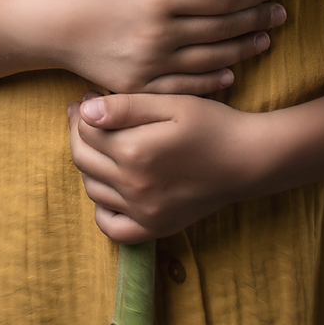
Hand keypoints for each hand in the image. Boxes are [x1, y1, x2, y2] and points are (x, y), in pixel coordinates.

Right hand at [2, 0, 285, 94]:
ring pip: (210, 60)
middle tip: (281, 13)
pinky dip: (212, 83)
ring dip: (243, 50)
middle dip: (255, 19)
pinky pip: (185, 88)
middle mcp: (160, 35)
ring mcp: (150, 66)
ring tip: (266, 39)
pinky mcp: (138, 87)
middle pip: (221, 29)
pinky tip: (230, 75)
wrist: (41, 26)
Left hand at [68, 91, 264, 241]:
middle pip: (83, 160)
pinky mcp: (154, 228)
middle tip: (85, 115)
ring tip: (100, 143)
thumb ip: (126, 107)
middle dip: (78, 134)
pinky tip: (110, 187)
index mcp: (135, 151)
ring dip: (88, 164)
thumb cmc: (211, 124)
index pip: (86, 131)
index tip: (88, 97)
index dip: (81, 110)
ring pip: (92, 189)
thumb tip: (85, 109)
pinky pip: (112, 226)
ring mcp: (142, 212)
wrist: (246, 160)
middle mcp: (133, 186)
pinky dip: (102, 208)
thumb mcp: (171, 103)